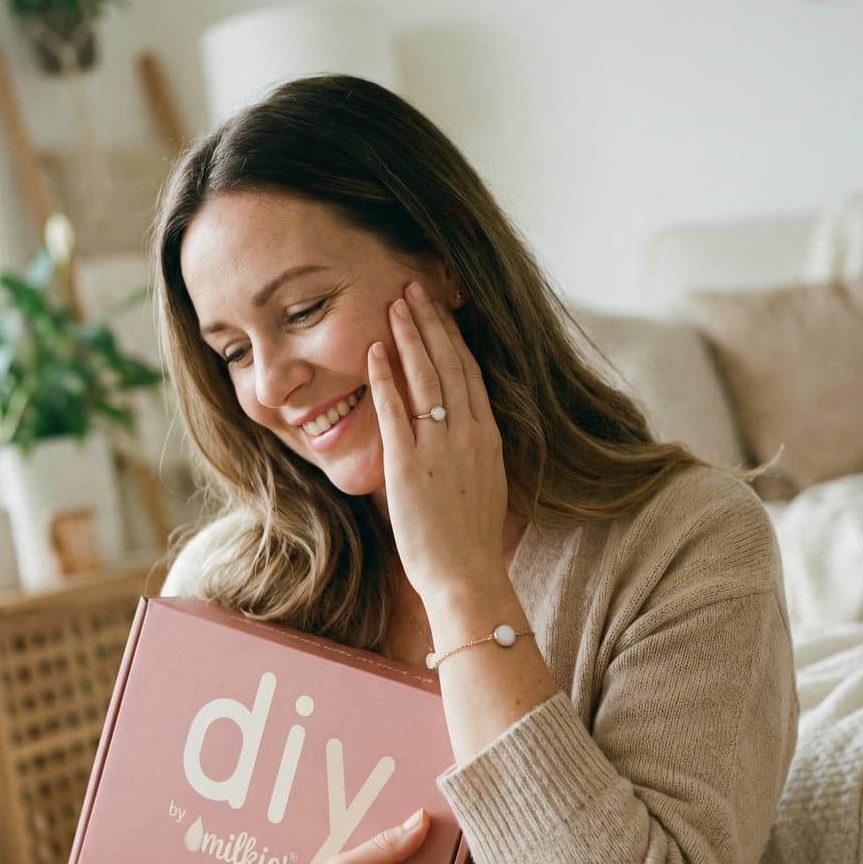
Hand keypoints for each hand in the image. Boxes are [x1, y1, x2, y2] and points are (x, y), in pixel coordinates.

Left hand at [367, 282, 508, 605]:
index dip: (453, 339)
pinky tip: (374, 350)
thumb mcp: (484, 485)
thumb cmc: (471, 541)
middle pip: (450, 364)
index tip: (440, 312)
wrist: (466, 575)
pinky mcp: (410, 465)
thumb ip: (471, 453)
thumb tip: (459, 436)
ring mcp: (440, 447)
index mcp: (488, 437)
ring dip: (410, 336)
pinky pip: (396, 410)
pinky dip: (384, 377)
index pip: (470, 374)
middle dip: (432, 323)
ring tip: (396, 303)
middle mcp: (468, 434)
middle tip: (414, 289)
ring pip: (426, 377)